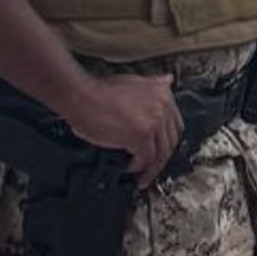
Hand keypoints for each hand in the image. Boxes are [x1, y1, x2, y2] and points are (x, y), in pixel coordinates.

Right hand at [63, 73, 182, 187]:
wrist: (81, 96)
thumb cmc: (99, 92)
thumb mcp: (133, 82)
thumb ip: (153, 85)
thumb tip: (168, 80)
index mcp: (163, 93)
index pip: (175, 124)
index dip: (167, 141)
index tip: (160, 150)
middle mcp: (163, 106)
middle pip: (171, 140)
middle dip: (162, 157)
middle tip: (151, 167)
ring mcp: (154, 121)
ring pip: (162, 152)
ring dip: (152, 167)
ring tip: (142, 174)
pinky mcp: (141, 135)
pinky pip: (147, 158)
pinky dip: (139, 166)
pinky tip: (130, 167)